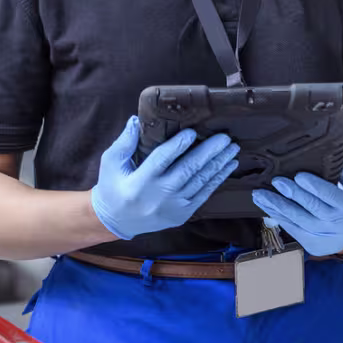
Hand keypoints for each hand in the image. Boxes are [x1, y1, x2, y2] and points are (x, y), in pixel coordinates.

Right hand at [89, 117, 238, 240]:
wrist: (116, 222)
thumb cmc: (112, 187)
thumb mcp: (110, 162)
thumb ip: (124, 142)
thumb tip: (135, 120)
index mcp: (141, 180)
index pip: (163, 159)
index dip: (178, 145)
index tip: (193, 132)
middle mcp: (160, 194)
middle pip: (188, 169)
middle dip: (209, 152)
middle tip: (224, 137)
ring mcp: (174, 206)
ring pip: (200, 182)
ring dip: (218, 164)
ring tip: (231, 149)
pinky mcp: (182, 214)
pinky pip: (204, 195)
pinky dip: (217, 180)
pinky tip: (227, 167)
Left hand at [251, 164, 342, 256]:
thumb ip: (342, 171)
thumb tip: (323, 157)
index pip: (330, 195)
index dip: (314, 186)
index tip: (298, 175)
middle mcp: (339, 224)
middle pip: (313, 208)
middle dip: (293, 194)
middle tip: (276, 181)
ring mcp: (325, 237)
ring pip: (299, 221)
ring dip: (277, 207)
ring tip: (260, 195)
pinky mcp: (313, 245)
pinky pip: (293, 230)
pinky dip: (278, 218)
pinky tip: (266, 207)